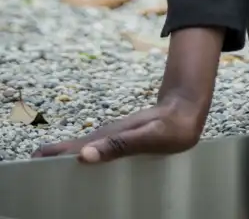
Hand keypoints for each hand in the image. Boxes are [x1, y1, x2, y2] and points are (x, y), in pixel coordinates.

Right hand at [31, 94, 204, 163]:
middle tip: (36, 166)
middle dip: (55, 158)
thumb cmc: (171, 126)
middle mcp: (108, 135)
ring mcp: (115, 135)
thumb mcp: (147, 138)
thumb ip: (119, 145)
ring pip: (86, 147)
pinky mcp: (123, 138)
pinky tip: (84, 163)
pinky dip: (84, 156)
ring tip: (52, 166)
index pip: (75, 148)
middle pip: (76, 148)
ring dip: (68, 157)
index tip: (35, 160)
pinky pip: (98, 148)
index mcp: (109, 136)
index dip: (54, 154)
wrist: (187, 107)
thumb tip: (84, 155)